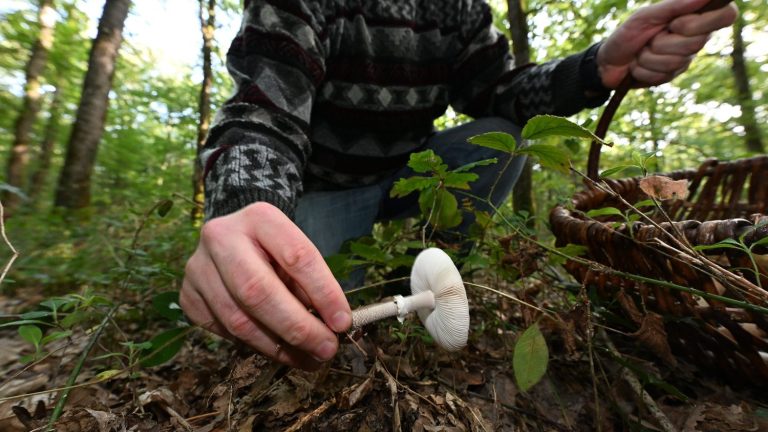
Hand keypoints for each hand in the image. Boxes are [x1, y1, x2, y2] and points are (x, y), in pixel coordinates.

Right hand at [180, 202, 351, 369]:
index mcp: (260, 217)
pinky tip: (277, 349)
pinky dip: (254, 346)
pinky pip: (223, 331)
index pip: (297, 256)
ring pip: (238, 320)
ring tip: (308, 358)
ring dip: (278, 347)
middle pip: (258, 291)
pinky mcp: (187, 295)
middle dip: (297, 328)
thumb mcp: (296, 252)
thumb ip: (311, 284)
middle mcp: (221, 237)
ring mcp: (198, 267)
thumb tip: (333, 326)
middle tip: (326, 349)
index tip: (343, 322)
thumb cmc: (275, 249)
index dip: (323, 293)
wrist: (234, 237)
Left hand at [597, 0, 737, 87]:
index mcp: (694, 17)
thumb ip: (675, 5)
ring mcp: (684, 59)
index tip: (677, 23)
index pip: (727, 15)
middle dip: (664, 41)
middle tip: (652, 37)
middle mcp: (695, 38)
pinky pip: (662, 75)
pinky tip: (638, 65)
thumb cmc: (628, 34)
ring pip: (677, 61)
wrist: (608, 62)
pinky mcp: (671, 76)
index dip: (704, 23)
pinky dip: (644, 69)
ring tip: (642, 51)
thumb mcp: (647, 16)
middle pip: (696, 42)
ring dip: (650, 56)